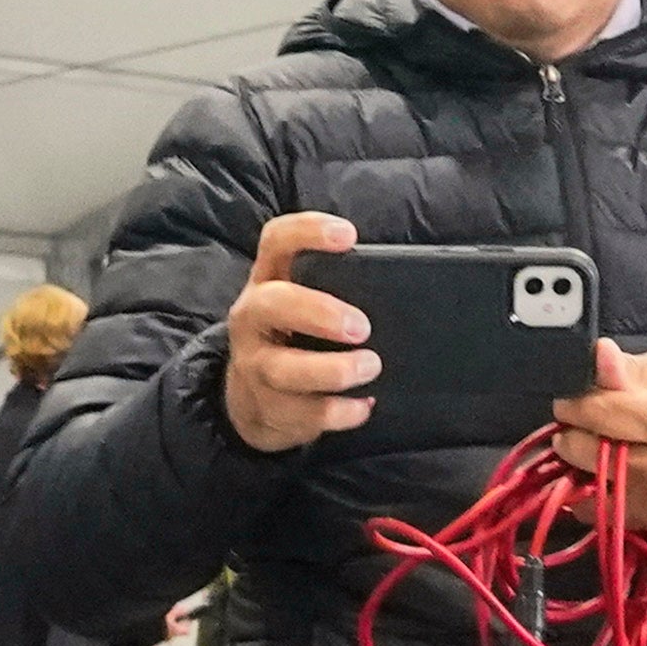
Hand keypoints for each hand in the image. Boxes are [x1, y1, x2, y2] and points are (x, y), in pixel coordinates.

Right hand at [220, 210, 373, 453]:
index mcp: (268, 281)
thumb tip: (398, 285)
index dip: (308, 231)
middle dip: (319, 312)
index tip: (348, 235)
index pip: (275, 242)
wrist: (247, 401)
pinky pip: (304, 414)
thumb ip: (333, 288)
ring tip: (371, 366)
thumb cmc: (292, 337)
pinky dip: (340, 412)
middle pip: (273, 305)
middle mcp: (253, 318)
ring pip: (285, 369)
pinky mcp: (266, 407)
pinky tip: (363, 406)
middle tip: (362, 327)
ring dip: (333, 370)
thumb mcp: (299, 302)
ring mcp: (255, 365)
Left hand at [551, 340, 646, 532]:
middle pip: (582, 453)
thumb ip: (635, 368)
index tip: (573, 400)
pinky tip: (607, 476)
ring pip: (586, 491)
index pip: (594, 413)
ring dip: (580, 469)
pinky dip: (596, 496)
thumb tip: (599, 355)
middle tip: (586, 423)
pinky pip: (604, 516)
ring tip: (594, 450)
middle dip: (574, 433)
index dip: (574, 403)